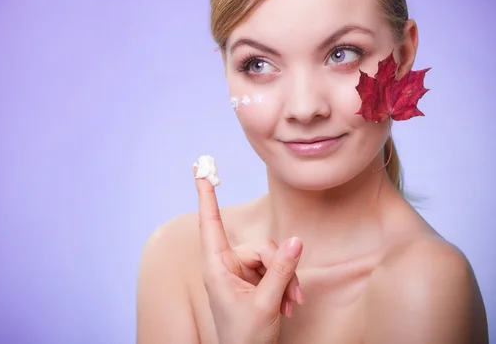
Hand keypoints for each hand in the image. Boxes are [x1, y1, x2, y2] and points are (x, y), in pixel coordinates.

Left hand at [194, 168, 303, 343]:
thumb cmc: (244, 338)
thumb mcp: (265, 304)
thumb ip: (281, 271)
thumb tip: (295, 242)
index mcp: (217, 267)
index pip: (210, 223)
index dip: (206, 195)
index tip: (201, 169)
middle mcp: (227, 266)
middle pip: (260, 247)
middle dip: (280, 269)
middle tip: (291, 296)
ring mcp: (240, 274)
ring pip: (272, 260)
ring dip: (286, 282)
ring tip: (289, 305)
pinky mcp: (252, 282)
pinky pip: (274, 271)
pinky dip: (285, 287)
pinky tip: (288, 306)